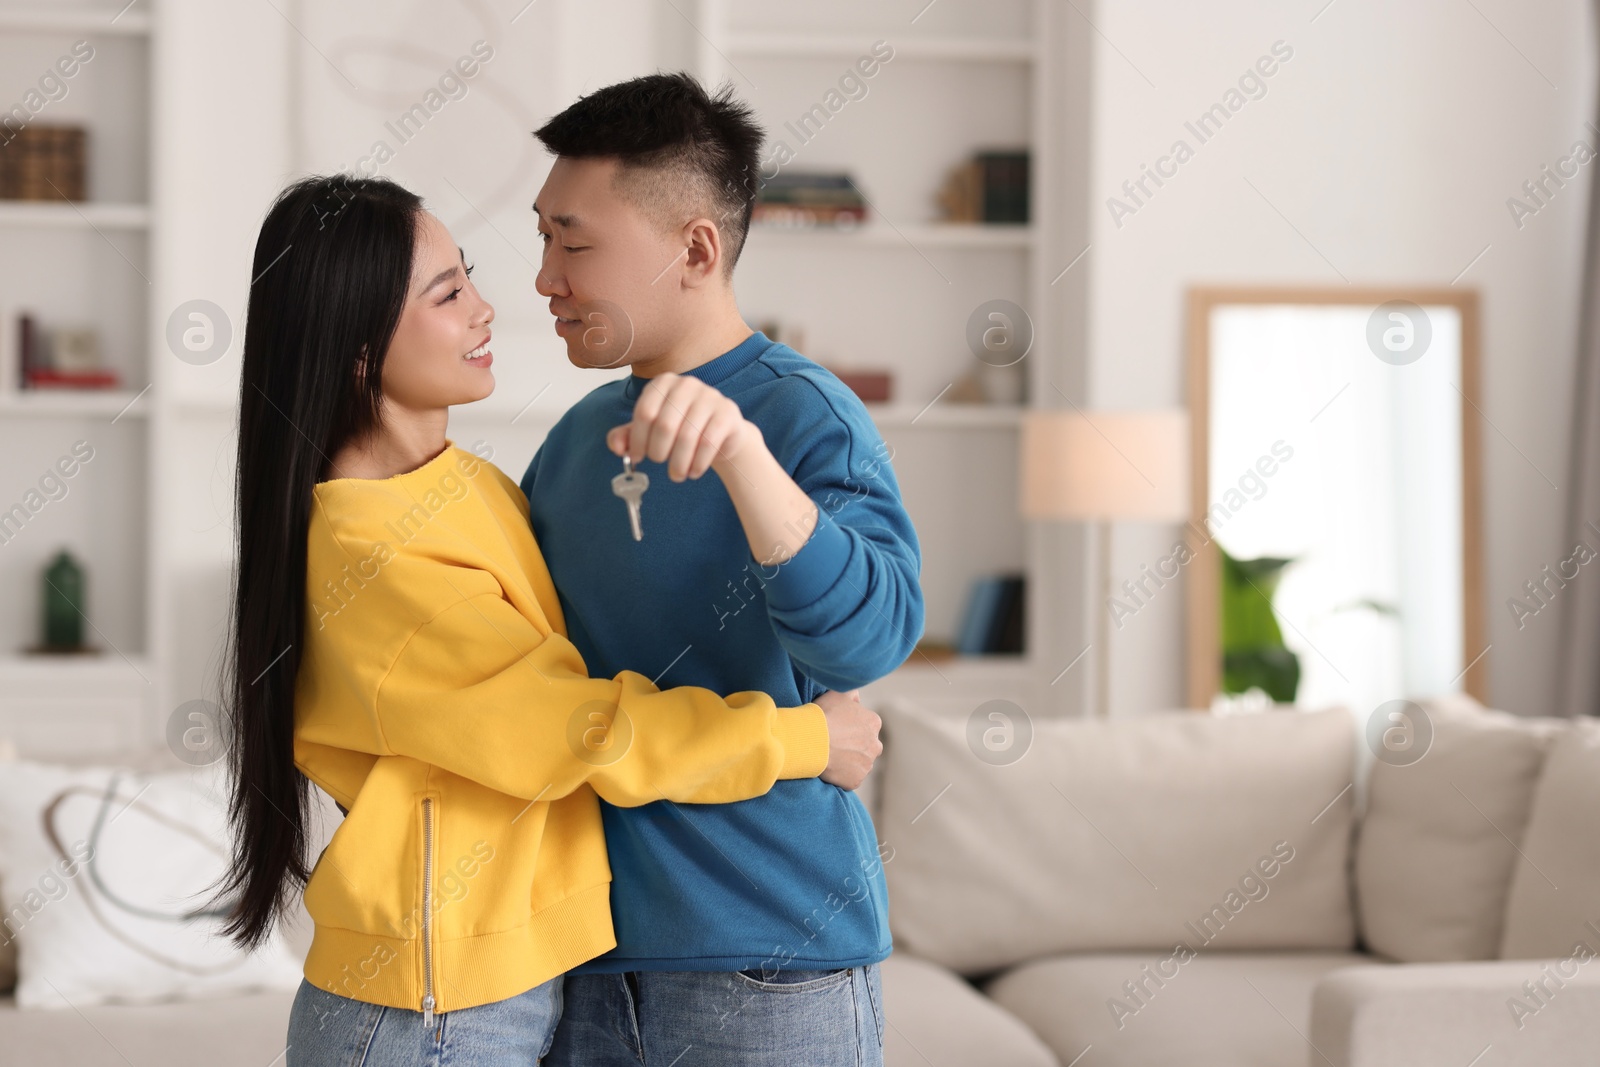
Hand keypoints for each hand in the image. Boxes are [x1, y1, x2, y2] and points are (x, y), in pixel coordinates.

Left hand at [606, 372, 762, 481]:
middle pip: (664, 425)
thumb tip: (616, 447)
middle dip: (658, 452)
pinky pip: (708, 443)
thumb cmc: (681, 429)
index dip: (637, 440)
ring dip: (678, 463)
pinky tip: (693, 471)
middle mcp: (687, 384)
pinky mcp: (727, 412)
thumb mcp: (650, 430)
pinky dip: (697, 464)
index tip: (638, 457)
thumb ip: (626, 436)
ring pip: (687, 436)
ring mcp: (710, 396)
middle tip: (660, 464)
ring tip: (677, 474)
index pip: (644, 412)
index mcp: (663, 383)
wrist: (721, 433)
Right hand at [814, 689, 881, 790]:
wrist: (809, 740)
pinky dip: (842, 776)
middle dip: (855, 746)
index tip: (837, 728)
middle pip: (867, 747)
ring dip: (848, 762)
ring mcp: (866, 765)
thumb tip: (856, 695)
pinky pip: (850, 779)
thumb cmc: (822, 715)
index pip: (866, 726)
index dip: (851, 728)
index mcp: (873, 723)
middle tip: (834, 744)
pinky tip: (829, 768)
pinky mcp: (855, 780)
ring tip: (829, 756)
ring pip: (860, 764)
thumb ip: (851, 693)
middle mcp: (875, 745)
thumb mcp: (837, 693)